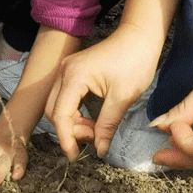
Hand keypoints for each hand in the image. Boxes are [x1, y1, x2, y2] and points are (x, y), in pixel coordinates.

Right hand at [45, 23, 159, 159]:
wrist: (139, 37)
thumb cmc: (135, 61)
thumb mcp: (123, 97)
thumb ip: (107, 125)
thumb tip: (99, 149)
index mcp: (74, 76)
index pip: (60, 115)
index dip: (66, 138)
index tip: (74, 156)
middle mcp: (64, 72)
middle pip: (53, 111)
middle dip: (69, 130)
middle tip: (93, 138)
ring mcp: (66, 70)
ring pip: (57, 105)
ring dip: (72, 122)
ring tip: (96, 129)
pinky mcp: (72, 72)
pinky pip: (65, 98)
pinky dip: (75, 112)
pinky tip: (92, 119)